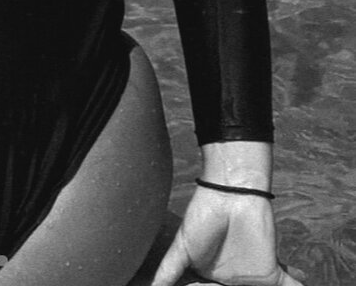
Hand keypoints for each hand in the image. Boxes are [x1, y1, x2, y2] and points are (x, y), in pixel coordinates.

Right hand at [151, 186, 306, 285]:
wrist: (228, 195)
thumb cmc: (202, 215)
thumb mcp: (182, 246)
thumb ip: (169, 269)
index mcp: (209, 275)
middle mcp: (231, 279)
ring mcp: (253, 278)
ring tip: (243, 285)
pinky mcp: (272, 274)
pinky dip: (298, 285)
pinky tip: (303, 281)